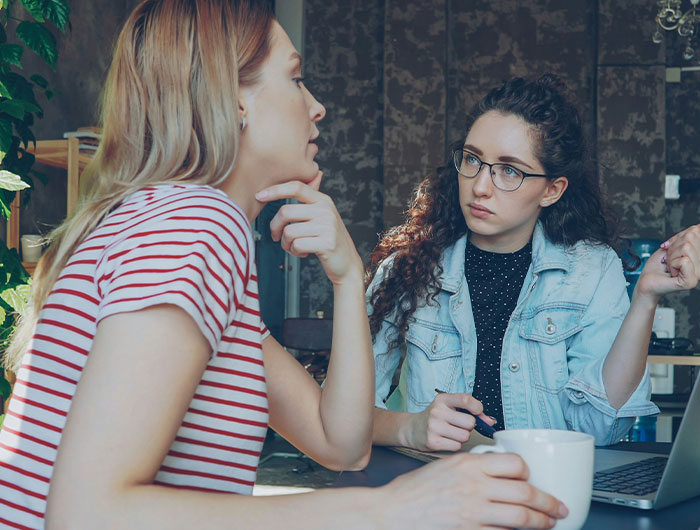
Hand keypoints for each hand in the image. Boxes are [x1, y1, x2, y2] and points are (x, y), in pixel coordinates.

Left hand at [255, 172, 361, 284]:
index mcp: (323, 200)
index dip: (275, 190)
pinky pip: (297, 245)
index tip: (259, 195)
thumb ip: (313, 199)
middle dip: (275, 227)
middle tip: (276, 237)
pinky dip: (295, 252)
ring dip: (286, 244)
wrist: (347, 264)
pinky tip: (303, 253)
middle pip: (286, 212)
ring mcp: (327, 226)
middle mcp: (326, 210)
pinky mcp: (326, 243)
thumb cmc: (329, 240)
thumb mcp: (324, 216)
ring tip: (295, 247)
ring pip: (289, 232)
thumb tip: (314, 174)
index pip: (296, 187)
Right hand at [379, 452, 567, 528]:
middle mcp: (474, 485)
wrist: (391, 513)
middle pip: (525, 491)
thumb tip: (493, 474)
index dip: (528, 472)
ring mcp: (473, 510)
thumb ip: (469, 469)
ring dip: (542, 521)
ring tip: (550, 523)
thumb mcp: (444, 467)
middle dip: (548, 502)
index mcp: (468, 464)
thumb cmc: (413, 491)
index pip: (514, 463)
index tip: (532, 479)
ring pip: (521, 515)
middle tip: (559, 508)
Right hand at [409, 392, 495, 451]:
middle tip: (459, 425)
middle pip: (470, 422)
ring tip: (452, 433)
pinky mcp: (432, 442)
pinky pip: (457, 446)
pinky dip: (455, 445)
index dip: (477, 408)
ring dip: (462, 437)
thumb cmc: (436, 417)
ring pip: (465, 436)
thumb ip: (471, 411)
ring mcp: (434, 427)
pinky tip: (446, 440)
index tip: (477, 412)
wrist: (412, 429)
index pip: (466, 399)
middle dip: (469, 426)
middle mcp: (437, 412)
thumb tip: (490, 421)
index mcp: (443, 400)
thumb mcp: (449, 407)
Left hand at [636, 224, 699, 299]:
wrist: (646, 281)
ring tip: (669, 266)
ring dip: (671, 256)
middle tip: (668, 260)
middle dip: (673, 247)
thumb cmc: (657, 265)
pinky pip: (684, 260)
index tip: (671, 249)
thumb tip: (697, 227)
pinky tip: (671, 272)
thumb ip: (686, 236)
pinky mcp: (690, 281)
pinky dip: (672, 263)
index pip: (696, 232)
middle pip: (691, 237)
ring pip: (686, 247)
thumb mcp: (671, 245)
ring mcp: (698, 274)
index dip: (678, 237)